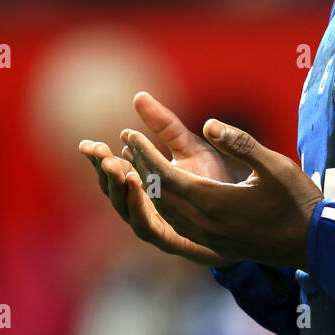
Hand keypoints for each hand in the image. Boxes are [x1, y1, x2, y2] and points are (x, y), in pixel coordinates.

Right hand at [77, 92, 242, 267]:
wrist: (247, 215)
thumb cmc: (214, 180)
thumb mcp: (188, 146)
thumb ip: (164, 124)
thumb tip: (138, 95)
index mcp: (143, 182)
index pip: (112, 171)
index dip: (98, 159)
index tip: (87, 144)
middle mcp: (143, 205)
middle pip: (112, 190)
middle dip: (102, 170)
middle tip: (95, 151)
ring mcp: (154, 223)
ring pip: (124, 208)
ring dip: (116, 186)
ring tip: (114, 164)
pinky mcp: (169, 239)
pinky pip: (146, 226)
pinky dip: (137, 206)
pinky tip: (135, 185)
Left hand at [122, 118, 322, 270]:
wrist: (316, 245)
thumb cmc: (298, 200)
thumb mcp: (273, 165)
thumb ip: (240, 143)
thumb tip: (208, 123)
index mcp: (213, 202)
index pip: (165, 177)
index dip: (145, 154)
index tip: (130, 134)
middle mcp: (205, 224)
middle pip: (160, 194)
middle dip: (141, 166)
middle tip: (128, 142)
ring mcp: (209, 238)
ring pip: (166, 211)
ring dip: (150, 187)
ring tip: (138, 163)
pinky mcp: (216, 246)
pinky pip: (178, 224)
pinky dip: (164, 205)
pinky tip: (164, 194)